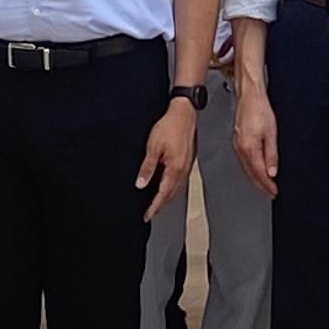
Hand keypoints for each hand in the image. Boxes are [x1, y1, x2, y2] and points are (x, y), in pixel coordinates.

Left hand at [134, 100, 196, 216]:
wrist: (184, 112)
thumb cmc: (170, 126)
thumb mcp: (153, 147)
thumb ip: (147, 168)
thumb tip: (140, 184)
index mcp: (175, 169)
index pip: (163, 195)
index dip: (154, 207)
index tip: (147, 215)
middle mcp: (183, 170)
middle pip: (171, 194)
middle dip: (160, 205)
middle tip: (149, 212)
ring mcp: (187, 165)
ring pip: (176, 188)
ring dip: (166, 196)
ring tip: (156, 201)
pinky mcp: (187, 160)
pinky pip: (179, 179)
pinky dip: (171, 186)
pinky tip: (165, 184)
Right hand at [235, 86, 280, 197]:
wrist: (249, 96)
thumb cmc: (260, 109)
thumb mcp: (271, 132)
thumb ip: (271, 154)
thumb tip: (272, 171)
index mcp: (249, 148)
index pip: (259, 173)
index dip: (267, 185)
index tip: (274, 192)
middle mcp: (240, 149)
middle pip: (250, 174)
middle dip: (261, 185)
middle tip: (270, 193)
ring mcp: (236, 145)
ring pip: (246, 169)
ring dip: (255, 179)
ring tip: (265, 186)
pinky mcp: (236, 142)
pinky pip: (243, 161)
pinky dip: (250, 169)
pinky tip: (256, 170)